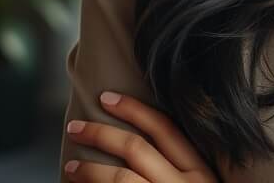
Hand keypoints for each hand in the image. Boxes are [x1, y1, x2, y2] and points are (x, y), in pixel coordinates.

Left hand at [64, 90, 218, 181]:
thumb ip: (182, 169)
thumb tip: (143, 146)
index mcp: (201, 172)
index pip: (165, 129)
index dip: (134, 110)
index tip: (107, 98)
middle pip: (136, 150)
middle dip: (102, 134)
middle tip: (76, 127)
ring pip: (120, 180)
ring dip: (90, 170)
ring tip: (72, 166)